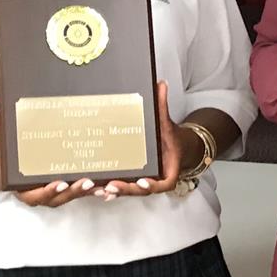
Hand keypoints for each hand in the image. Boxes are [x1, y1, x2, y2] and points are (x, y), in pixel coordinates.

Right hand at [0, 105, 100, 207]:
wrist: (7, 169)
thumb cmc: (5, 158)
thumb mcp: (0, 144)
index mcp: (23, 189)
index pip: (34, 195)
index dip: (48, 191)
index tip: (60, 183)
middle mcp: (40, 194)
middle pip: (58, 198)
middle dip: (73, 192)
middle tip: (87, 183)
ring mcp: (55, 193)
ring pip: (71, 197)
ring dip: (86, 193)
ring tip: (101, 186)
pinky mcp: (66, 188)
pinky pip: (79, 192)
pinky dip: (91, 191)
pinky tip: (106, 186)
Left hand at [95, 81, 186, 198]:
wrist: (175, 145)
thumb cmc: (170, 136)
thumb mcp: (167, 122)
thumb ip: (162, 106)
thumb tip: (161, 85)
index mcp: (168, 169)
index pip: (164, 183)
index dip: (153, 185)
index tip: (143, 181)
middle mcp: (156, 177)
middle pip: (142, 190)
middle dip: (127, 189)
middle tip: (112, 186)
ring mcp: (146, 180)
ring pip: (132, 190)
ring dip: (118, 191)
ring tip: (104, 188)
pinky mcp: (135, 178)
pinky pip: (126, 186)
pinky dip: (115, 189)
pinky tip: (101, 189)